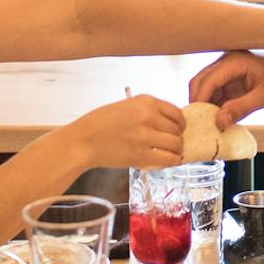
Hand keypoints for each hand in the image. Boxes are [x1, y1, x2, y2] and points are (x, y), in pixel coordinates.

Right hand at [65, 93, 184, 169]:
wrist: (83, 140)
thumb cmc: (101, 123)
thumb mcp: (127, 106)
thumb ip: (148, 111)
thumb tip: (169, 123)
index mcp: (145, 101)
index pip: (176, 112)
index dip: (180, 124)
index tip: (178, 130)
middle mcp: (148, 116)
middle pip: (177, 130)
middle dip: (177, 138)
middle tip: (172, 145)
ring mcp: (145, 136)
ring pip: (176, 145)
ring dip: (176, 151)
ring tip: (171, 154)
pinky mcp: (141, 155)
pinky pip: (168, 159)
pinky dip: (172, 161)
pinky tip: (168, 161)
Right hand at [189, 49, 263, 123]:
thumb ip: (240, 108)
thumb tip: (219, 121)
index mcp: (235, 60)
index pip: (207, 81)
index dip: (200, 101)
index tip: (197, 121)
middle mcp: (228, 61)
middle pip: (201, 81)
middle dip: (198, 103)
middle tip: (198, 124)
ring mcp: (230, 70)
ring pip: (207, 88)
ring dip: (206, 105)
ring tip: (206, 125)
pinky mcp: (234, 79)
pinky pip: (218, 92)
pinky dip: (215, 105)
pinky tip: (217, 120)